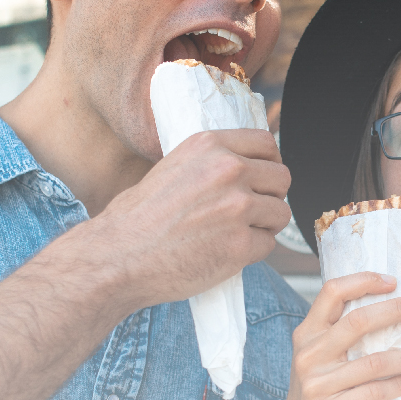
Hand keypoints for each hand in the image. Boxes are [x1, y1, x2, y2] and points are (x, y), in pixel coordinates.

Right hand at [82, 128, 290, 308]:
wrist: (118, 256)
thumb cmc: (138, 218)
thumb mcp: (173, 167)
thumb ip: (211, 163)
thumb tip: (246, 167)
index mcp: (210, 146)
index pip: (267, 144)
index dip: (269, 164)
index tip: (262, 179)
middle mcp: (228, 170)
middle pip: (282, 178)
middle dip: (270, 196)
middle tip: (251, 212)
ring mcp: (237, 208)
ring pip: (280, 213)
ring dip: (264, 226)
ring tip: (235, 234)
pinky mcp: (240, 245)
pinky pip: (267, 245)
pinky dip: (252, 252)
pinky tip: (226, 252)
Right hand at [275, 272, 400, 399]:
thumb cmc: (319, 392)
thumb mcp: (317, 358)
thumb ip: (338, 335)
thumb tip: (390, 308)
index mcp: (306, 334)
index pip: (332, 292)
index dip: (364, 281)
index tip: (394, 282)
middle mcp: (308, 355)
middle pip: (358, 321)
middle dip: (396, 310)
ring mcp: (317, 384)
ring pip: (375, 361)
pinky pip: (375, 392)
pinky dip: (400, 385)